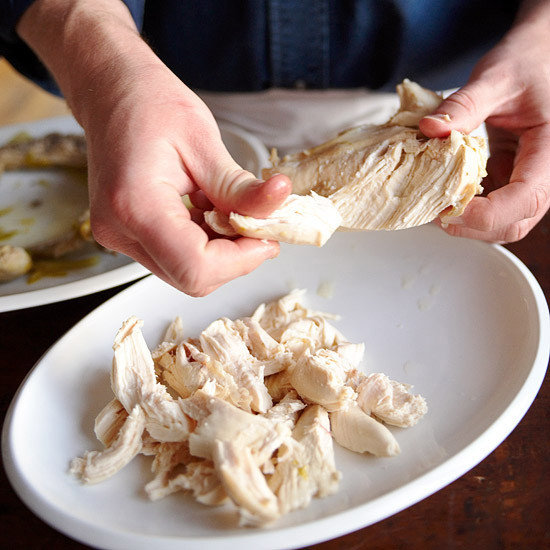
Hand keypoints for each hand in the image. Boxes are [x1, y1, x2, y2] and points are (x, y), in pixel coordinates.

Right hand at [17, 0, 290, 295]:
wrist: (111, 94)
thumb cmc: (149, 104)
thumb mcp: (204, 141)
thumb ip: (239, 188)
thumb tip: (278, 204)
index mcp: (135, 204)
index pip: (196, 267)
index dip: (241, 260)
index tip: (267, 238)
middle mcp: (120, 230)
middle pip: (192, 277)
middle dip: (235, 258)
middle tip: (258, 224)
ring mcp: (120, 237)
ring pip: (186, 273)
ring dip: (222, 251)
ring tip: (230, 209)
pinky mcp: (127, 236)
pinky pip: (176, 258)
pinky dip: (205, 244)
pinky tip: (210, 212)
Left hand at [419, 1, 549, 242]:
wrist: (537, 58)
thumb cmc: (527, 63)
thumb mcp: (495, 77)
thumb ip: (463, 105)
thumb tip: (429, 129)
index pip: (525, 198)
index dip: (485, 214)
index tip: (447, 209)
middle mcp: (548, 171)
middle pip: (514, 222)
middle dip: (472, 224)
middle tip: (434, 209)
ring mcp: (532, 179)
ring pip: (506, 223)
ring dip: (470, 222)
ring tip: (438, 203)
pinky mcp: (516, 178)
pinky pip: (496, 208)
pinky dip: (471, 209)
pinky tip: (448, 193)